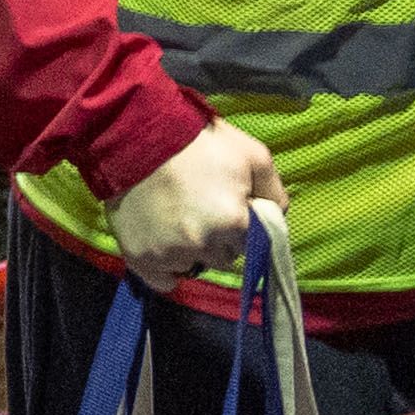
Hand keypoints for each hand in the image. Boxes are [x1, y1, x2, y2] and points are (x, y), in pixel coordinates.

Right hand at [106, 122, 280, 299]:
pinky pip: (165, 281)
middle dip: (218, 238)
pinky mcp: (140, 258)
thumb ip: (275, 193)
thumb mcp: (253, 155)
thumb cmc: (200, 142)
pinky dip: (167, 269)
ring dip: (192, 251)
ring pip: (194, 266)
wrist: (138, 133)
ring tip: (178, 218)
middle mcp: (202, 245)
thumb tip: (276, 220)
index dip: (240, 224)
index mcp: (233, 222)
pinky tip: (165, 244)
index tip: (226, 205)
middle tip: (200, 207)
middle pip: (222, 258)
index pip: (251, 245)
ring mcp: (168, 254)